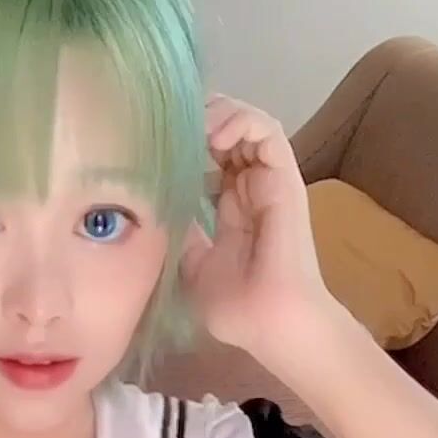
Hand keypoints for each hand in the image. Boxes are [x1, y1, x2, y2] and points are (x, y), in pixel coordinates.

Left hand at [180, 95, 334, 357]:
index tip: (154, 144)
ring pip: (245, 121)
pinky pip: (266, 129)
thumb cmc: (235, 307)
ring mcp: (268, 180)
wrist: (269, 323)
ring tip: (189, 127)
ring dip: (215, 114)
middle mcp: (250, 187)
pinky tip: (213, 134)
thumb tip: (153, 204)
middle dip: (194, 120)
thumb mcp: (191, 266)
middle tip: (166, 127)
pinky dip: (240, 120)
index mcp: (231, 205)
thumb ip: (179, 232)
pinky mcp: (284, 176)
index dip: (184, 141)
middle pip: (224, 130)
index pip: (209, 154)